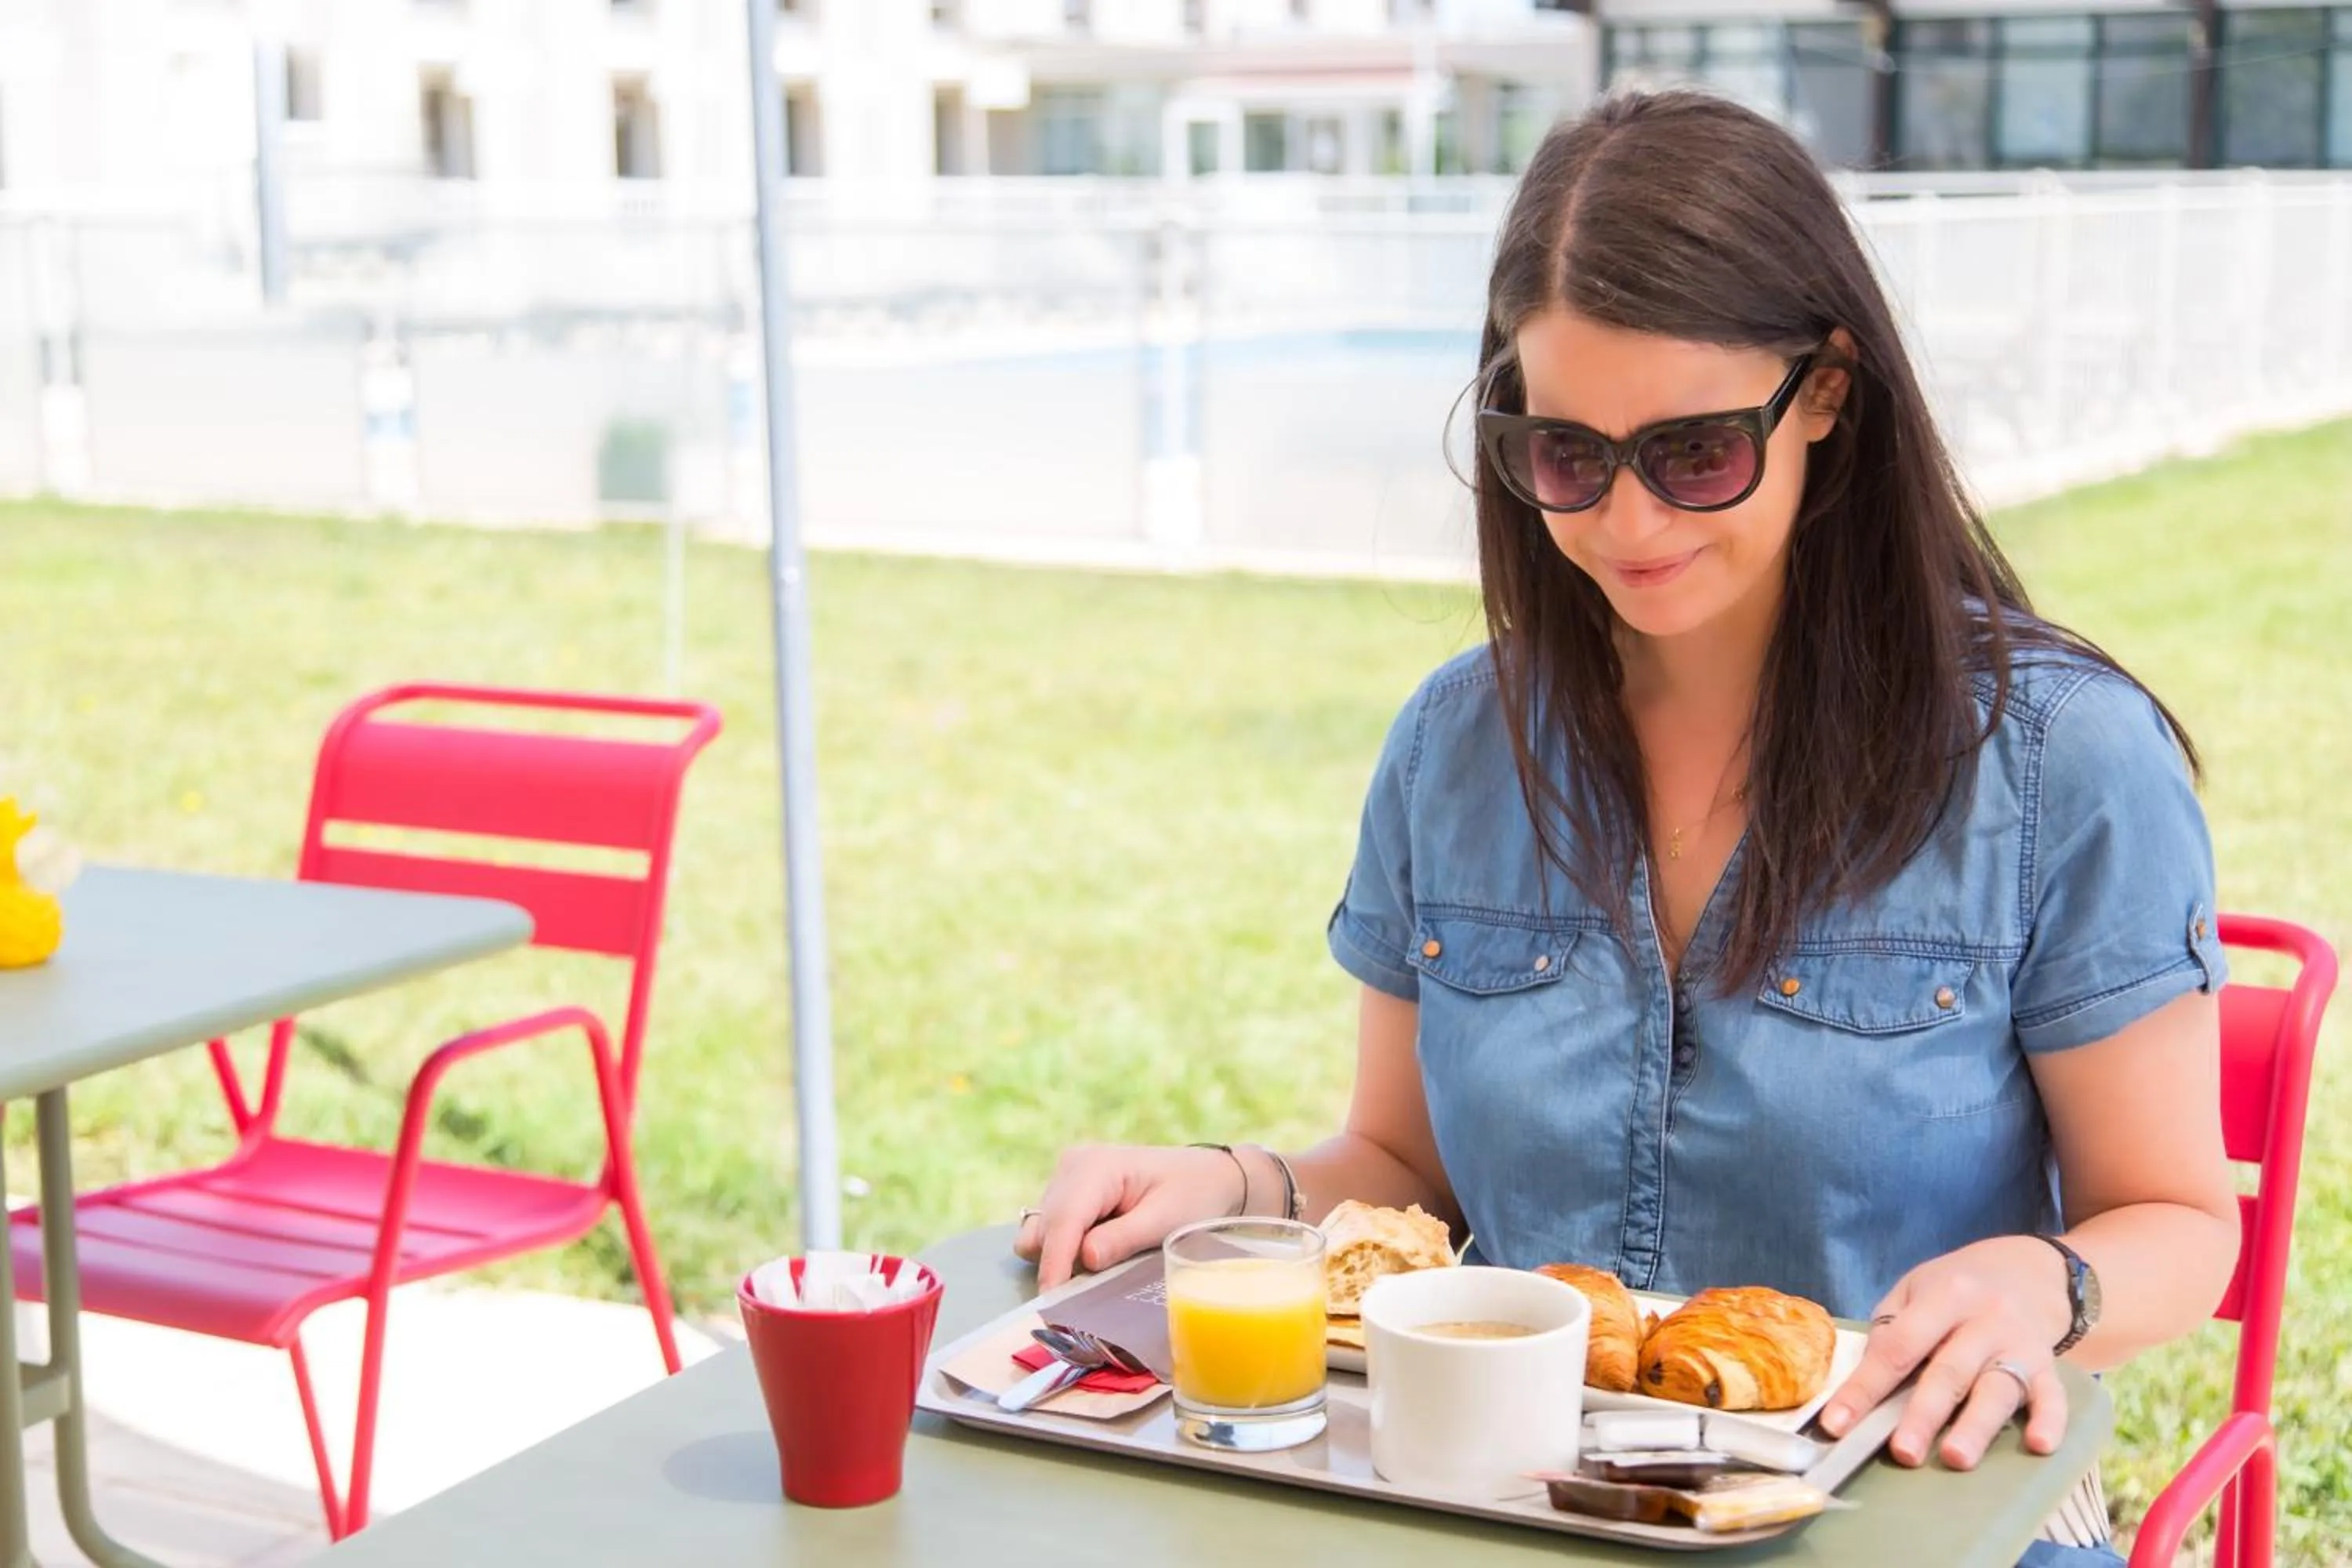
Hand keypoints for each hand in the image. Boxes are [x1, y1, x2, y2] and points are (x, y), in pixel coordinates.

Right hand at [1012, 1143, 1248, 1289]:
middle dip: (1056, 1264)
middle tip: (1083, 1297)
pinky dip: (1065, 1249)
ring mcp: (1065, 1178)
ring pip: (1040, 1231)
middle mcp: (1072, 1166)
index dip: (1055, 1263)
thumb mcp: (1165, 1219)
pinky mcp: (1065, 1193)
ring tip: (1105, 1262)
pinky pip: (1049, 1230)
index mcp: (1096, 1166)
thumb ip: (1123, 1239)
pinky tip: (1098, 1249)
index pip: (1064, 1220)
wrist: (1204, 1173)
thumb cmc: (1192, 1193)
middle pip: (1043, 1227)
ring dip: (1060, 1257)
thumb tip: (1085, 1259)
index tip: (1051, 1302)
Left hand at [1815, 1236, 2073, 1469]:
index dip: (1866, 1387)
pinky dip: (2050, 1420)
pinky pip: (2053, 1395)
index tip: (1837, 1425)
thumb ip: (1892, 1328)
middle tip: (1903, 1453)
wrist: (2029, 1271)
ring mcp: (2019, 1344)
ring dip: (1975, 1426)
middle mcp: (1984, 1318)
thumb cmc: (1958, 1287)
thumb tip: (1864, 1382)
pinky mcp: (2049, 1366)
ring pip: (1996, 1388)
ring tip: (1956, 1458)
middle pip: (1949, 1372)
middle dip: (1923, 1414)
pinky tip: (2040, 1445)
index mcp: (1944, 1295)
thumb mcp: (1917, 1288)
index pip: (1898, 1346)